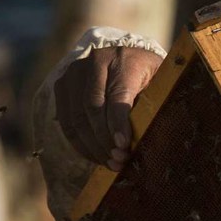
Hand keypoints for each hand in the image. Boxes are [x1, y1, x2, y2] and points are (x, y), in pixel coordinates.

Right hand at [54, 46, 162, 169]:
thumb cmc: (148, 76)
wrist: (126, 57)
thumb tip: (150, 135)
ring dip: (93, 146)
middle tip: (119, 160)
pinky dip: (80, 144)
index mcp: (122, 60)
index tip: (123, 146)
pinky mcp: (62, 86)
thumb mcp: (158, 82)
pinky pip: (66, 122)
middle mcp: (94, 62)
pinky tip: (97, 156)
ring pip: (76, 117)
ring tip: (111, 163)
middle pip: (92, 107)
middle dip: (105, 139)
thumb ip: (153, 102)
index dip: (118, 123)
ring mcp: (74, 73)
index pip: (116, 95)